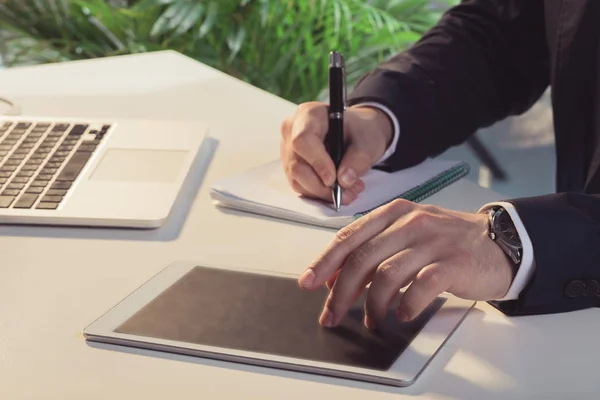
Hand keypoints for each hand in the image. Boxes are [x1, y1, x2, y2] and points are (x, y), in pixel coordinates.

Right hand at [280, 102, 392, 204]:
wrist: (356, 133)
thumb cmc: (359, 130)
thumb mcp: (367, 140)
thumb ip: (358, 159)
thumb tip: (344, 180)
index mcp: (309, 115)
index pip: (302, 140)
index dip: (317, 162)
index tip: (333, 179)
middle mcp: (292, 131)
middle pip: (297, 165)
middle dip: (322, 185)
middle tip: (347, 191)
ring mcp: (289, 150)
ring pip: (297, 179)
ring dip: (323, 192)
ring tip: (348, 191)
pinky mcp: (291, 166)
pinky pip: (300, 185)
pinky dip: (319, 193)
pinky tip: (337, 190)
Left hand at [297, 199, 513, 327]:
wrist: (499, 241)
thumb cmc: (446, 241)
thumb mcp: (407, 234)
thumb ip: (375, 249)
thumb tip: (338, 278)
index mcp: (394, 213)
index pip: (349, 236)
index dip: (325, 262)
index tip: (308, 282)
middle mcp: (410, 222)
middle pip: (362, 258)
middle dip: (340, 292)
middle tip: (331, 315)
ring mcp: (432, 241)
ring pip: (386, 275)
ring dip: (372, 305)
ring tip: (371, 322)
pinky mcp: (453, 262)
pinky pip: (420, 286)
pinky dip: (406, 305)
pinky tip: (402, 315)